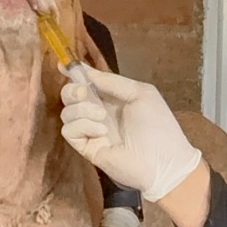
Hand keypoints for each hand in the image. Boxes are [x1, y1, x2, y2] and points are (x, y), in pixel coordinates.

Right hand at [59, 66, 201, 201]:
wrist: (163, 161)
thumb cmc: (157, 124)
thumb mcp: (140, 93)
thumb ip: (112, 81)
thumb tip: (85, 70)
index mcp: (112, 98)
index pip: (87, 83)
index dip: (74, 73)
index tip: (63, 65)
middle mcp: (98, 113)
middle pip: (70, 97)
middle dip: (72, 90)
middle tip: (84, 93)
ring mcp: (91, 131)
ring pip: (67, 113)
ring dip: (82, 110)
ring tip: (102, 117)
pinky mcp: (87, 148)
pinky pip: (69, 131)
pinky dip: (82, 126)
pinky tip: (100, 132)